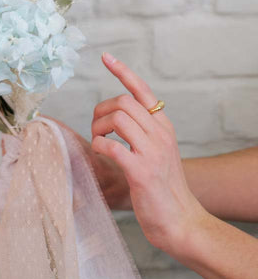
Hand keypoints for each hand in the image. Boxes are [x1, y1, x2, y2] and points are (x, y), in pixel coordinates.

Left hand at [91, 53, 207, 257]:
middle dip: (101, 111)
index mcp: (163, 127)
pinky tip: (102, 153)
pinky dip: (100, 145)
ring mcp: (152, 153)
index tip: (106, 57)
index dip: (123, 71)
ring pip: (118, 118)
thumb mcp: (157, 151)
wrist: (181, 221)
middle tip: (97, 129)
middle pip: (124, 102)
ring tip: (99, 141)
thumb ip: (141, 132)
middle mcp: (160, 135)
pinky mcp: (141, 172)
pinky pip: (112, 146)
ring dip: (99, 127)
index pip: (143, 90)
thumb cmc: (163, 188)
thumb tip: (115, 117)